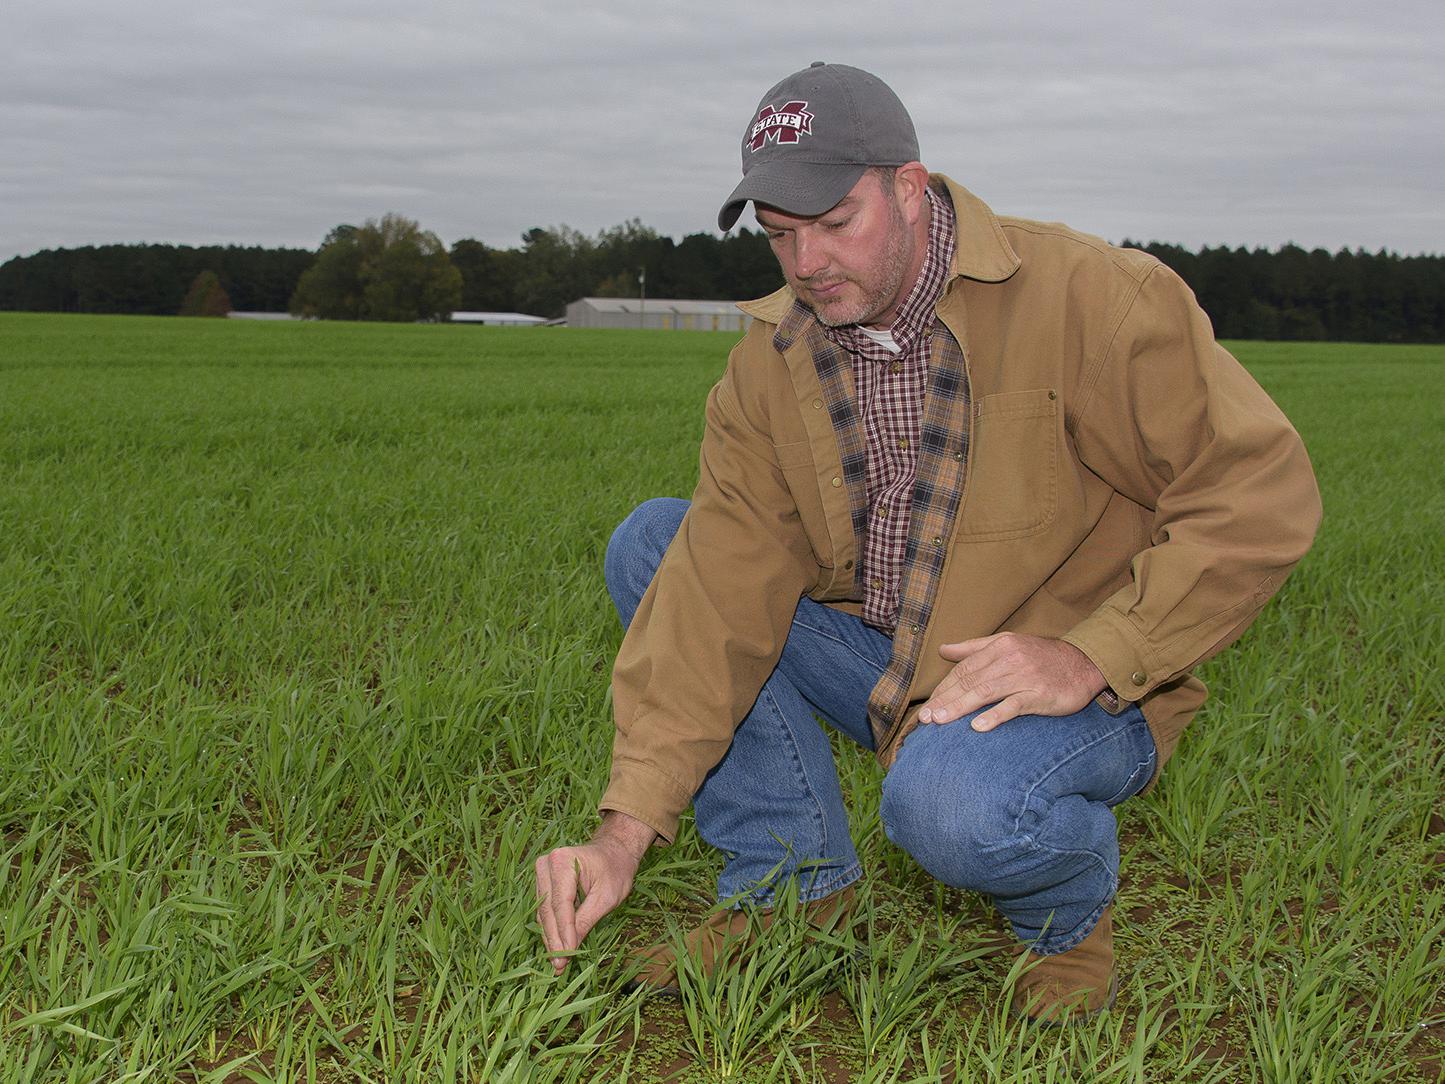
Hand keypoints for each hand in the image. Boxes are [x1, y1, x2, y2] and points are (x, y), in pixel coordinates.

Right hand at [534, 811, 655, 973]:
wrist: (614, 851)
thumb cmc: (616, 870)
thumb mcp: (607, 897)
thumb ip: (586, 920)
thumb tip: (570, 948)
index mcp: (564, 861)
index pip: (561, 905)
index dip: (564, 932)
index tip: (567, 956)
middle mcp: (546, 864)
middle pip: (548, 910)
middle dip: (555, 939)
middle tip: (560, 966)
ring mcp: (541, 872)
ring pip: (543, 912)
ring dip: (551, 937)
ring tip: (558, 962)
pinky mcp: (542, 881)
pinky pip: (545, 909)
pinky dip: (552, 928)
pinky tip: (557, 947)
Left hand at [916, 632, 1106, 732]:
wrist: (1084, 664)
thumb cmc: (1042, 657)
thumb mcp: (1007, 644)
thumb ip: (974, 647)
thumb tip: (943, 650)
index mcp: (999, 647)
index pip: (964, 669)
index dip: (943, 688)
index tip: (927, 706)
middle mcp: (1009, 659)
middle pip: (970, 681)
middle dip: (944, 700)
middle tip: (925, 718)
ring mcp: (1024, 677)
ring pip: (985, 692)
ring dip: (960, 707)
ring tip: (940, 721)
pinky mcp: (1039, 694)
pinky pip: (1014, 706)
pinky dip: (995, 716)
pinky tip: (977, 727)